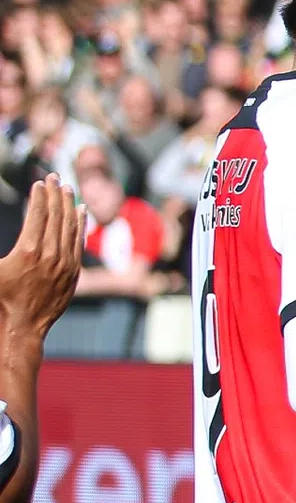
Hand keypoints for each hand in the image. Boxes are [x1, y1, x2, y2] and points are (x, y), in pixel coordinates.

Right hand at [0, 175, 82, 339]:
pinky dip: (80, 225)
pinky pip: (79, 242)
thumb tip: (15, 240)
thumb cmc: (0, 298)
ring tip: (68, 188)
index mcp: (28, 250)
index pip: (38, 215)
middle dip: (56, 194)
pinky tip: (81, 212)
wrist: (22, 325)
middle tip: (56, 176)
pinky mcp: (74, 272)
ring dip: (69, 205)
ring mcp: (65, 263)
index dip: (40, 196)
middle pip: (56, 216)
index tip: (40, 183)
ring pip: (70, 227)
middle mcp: (50, 254)